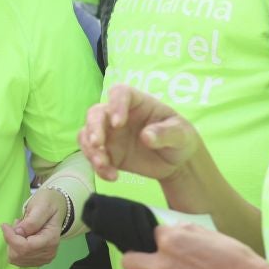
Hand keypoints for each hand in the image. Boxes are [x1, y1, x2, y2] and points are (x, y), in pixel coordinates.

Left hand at [3, 188, 67, 267]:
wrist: (55, 208)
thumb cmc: (48, 203)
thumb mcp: (41, 205)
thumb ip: (31, 220)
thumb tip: (18, 232)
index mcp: (51, 239)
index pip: (25, 247)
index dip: (11, 238)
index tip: (4, 225)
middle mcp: (49, 253)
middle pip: (19, 254)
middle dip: (11, 239)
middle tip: (17, 223)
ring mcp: (43, 259)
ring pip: (16, 259)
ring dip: (12, 243)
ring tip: (20, 228)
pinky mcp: (37, 260)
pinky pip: (17, 260)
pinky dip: (14, 248)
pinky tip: (21, 236)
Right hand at [80, 86, 199, 182]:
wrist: (176, 161)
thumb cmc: (179, 138)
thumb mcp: (180, 133)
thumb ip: (165, 133)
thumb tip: (146, 137)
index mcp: (137, 103)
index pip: (119, 93)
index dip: (115, 104)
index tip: (118, 123)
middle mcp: (119, 115)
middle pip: (96, 113)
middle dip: (94, 127)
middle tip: (99, 144)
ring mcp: (111, 134)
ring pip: (88, 134)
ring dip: (90, 149)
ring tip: (103, 165)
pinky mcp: (108, 153)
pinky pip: (94, 157)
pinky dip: (97, 167)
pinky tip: (112, 176)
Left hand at [120, 222, 264, 268]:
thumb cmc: (233, 257)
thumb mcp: (208, 233)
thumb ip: (183, 231)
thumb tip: (170, 231)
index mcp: (170, 241)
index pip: (153, 235)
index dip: (164, 239)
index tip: (175, 245)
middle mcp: (162, 265)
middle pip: (129, 263)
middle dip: (139, 260)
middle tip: (154, 263)